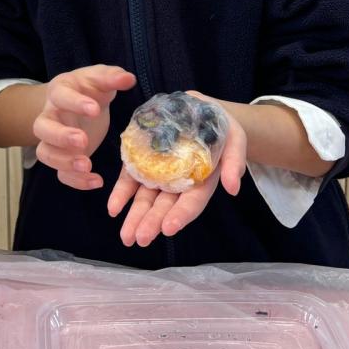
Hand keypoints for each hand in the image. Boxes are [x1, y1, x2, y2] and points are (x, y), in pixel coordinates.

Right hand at [33, 65, 136, 190]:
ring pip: (45, 153)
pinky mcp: (62, 157)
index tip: (94, 110)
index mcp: (59, 92)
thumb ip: (112, 77)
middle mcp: (49, 116)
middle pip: (42, 127)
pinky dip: (75, 180)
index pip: (60, 96)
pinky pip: (60, 173)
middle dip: (61, 136)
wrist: (79, 101)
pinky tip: (96, 181)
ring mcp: (52, 140)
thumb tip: (129, 78)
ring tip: (87, 165)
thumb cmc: (89, 88)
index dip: (74, 103)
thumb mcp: (100, 78)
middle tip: (83, 141)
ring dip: (64, 162)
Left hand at [108, 90, 247, 246]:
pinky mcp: (142, 160)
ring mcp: (159, 173)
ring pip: (145, 197)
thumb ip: (234, 162)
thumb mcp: (235, 140)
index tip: (169, 227)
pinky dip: (121, 194)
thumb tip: (233, 188)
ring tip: (126, 236)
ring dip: (135, 216)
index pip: (192, 202)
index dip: (181, 214)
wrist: (200, 108)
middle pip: (165, 205)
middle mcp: (179, 182)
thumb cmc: (221, 127)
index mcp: (202, 181)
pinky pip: (131, 179)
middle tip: (141, 239)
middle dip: (153, 222)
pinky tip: (113, 209)